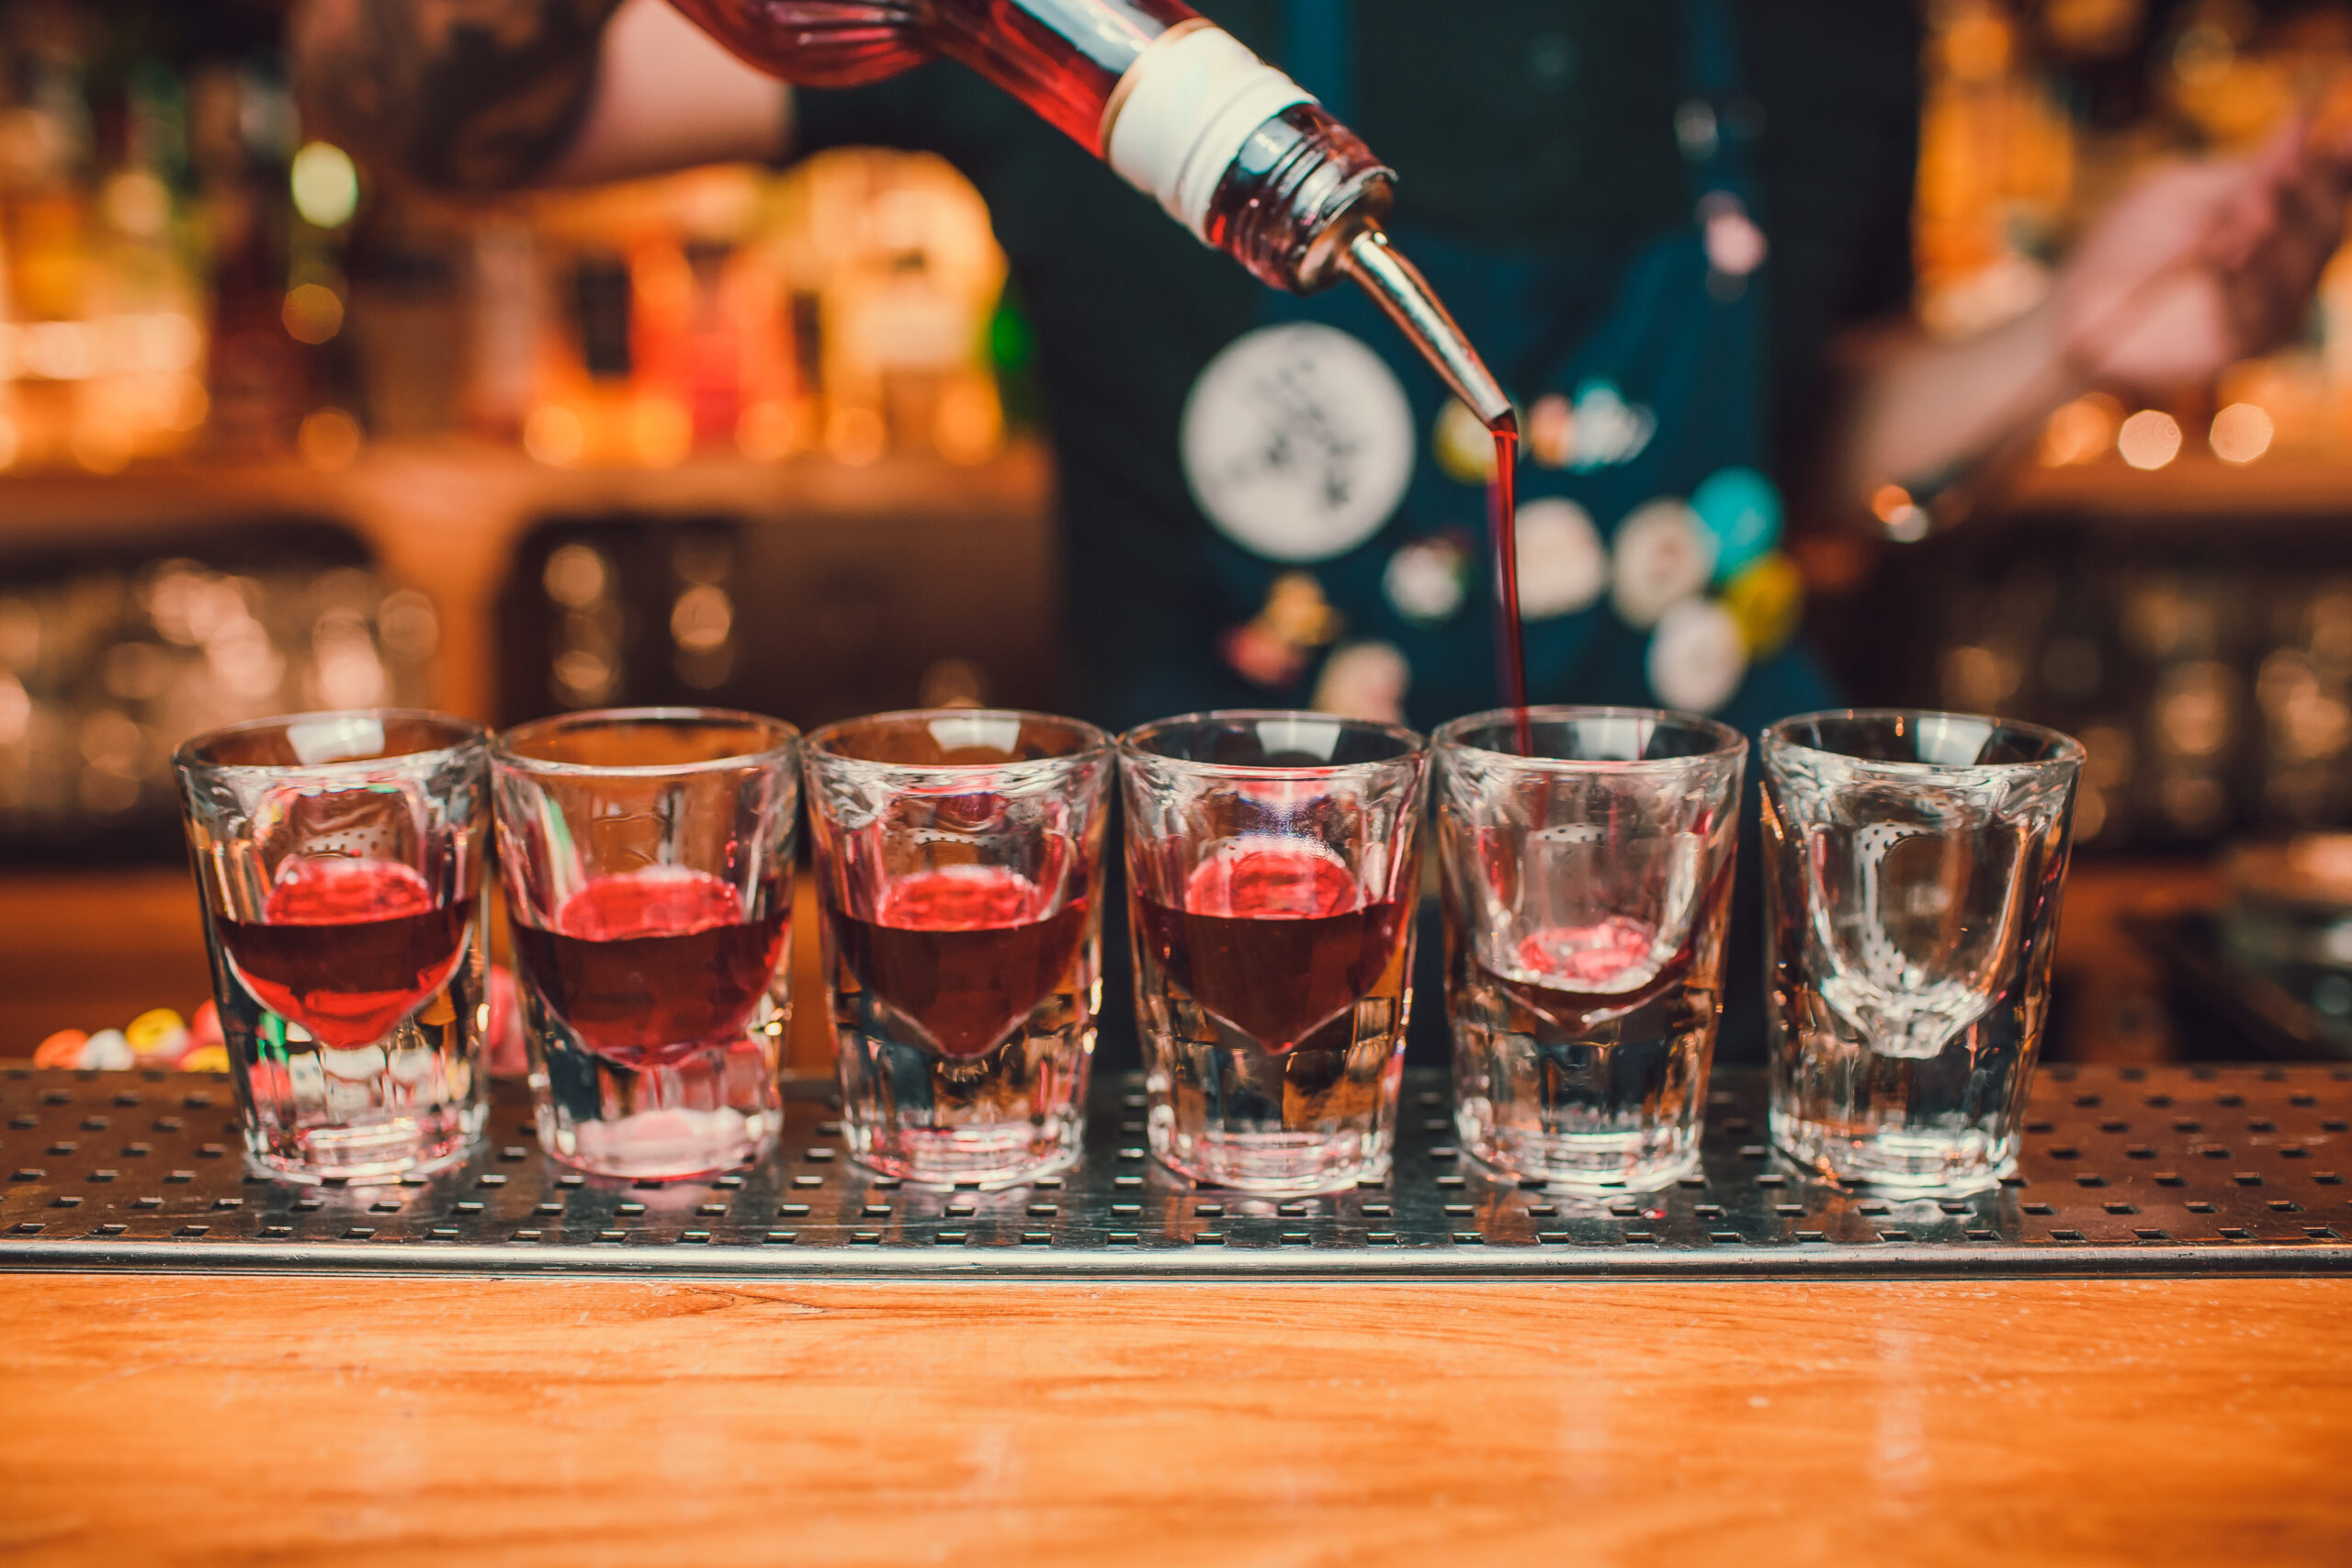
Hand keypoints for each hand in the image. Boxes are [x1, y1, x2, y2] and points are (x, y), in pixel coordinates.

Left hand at [2054, 117, 2351, 390]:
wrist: (2077, 303)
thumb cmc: (2128, 241)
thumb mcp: (2184, 192)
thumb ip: (2243, 168)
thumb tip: (2303, 119)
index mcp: (2281, 215)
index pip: (2328, 188)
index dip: (2337, 167)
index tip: (2340, 138)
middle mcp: (2288, 261)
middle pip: (2324, 229)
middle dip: (2304, 201)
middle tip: (2271, 181)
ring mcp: (2271, 305)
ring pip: (2298, 272)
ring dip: (2274, 240)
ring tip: (2245, 217)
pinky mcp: (2243, 344)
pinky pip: (2256, 313)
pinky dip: (2242, 284)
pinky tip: (2226, 258)